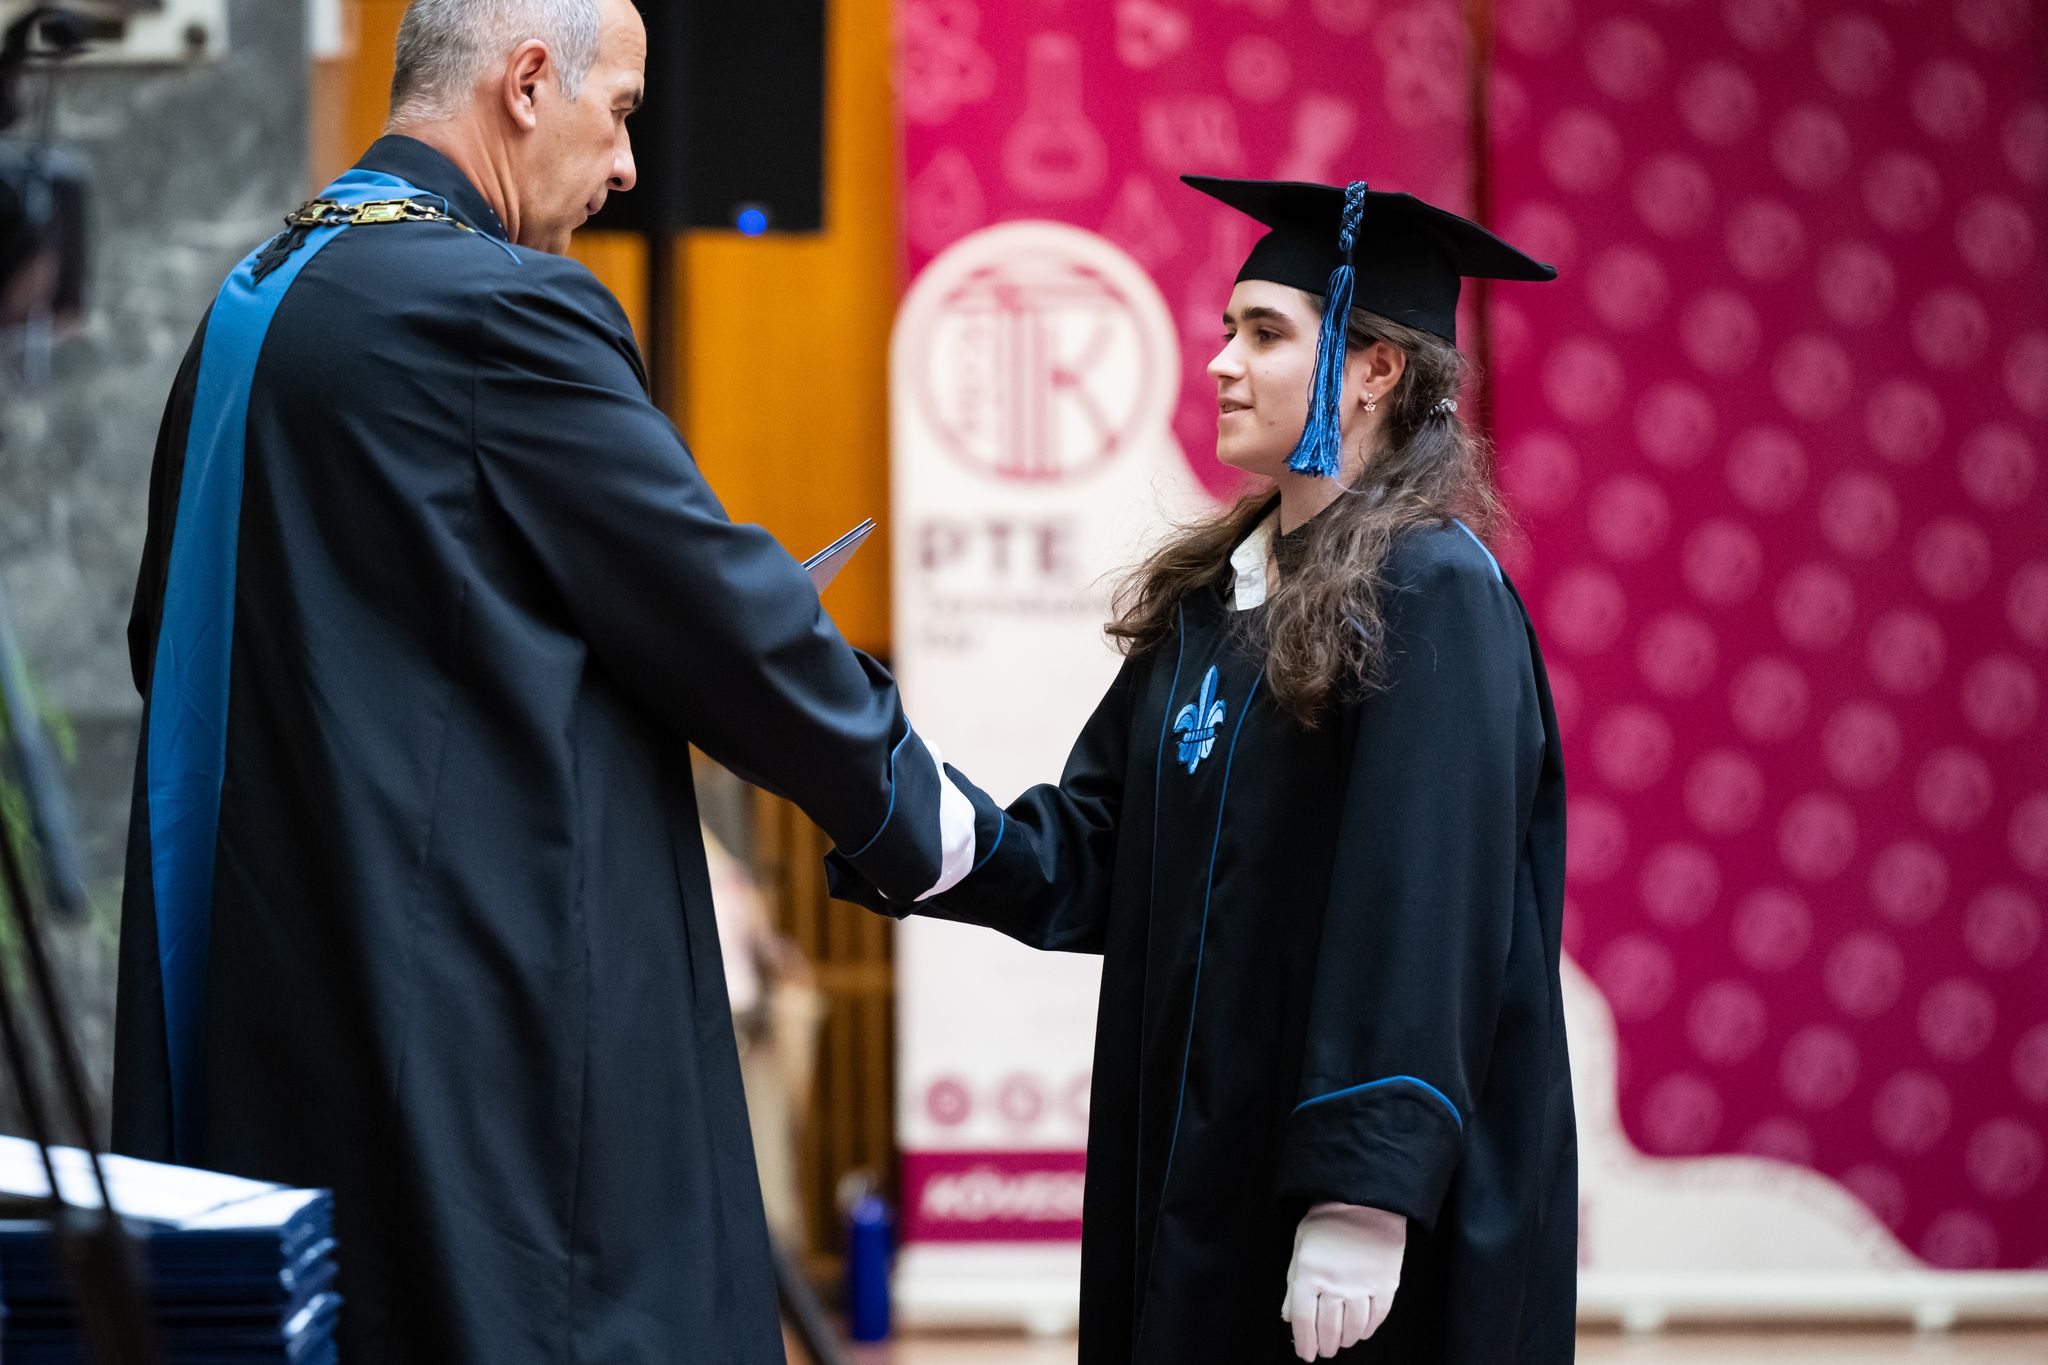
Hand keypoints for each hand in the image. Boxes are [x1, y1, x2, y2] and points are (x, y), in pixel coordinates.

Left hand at [1280, 1202, 1405, 1359]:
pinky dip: (1368, 1329)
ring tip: (1342, 1342)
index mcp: (1309, 1273)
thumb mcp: (1301, 1246)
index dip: (1304, 1342)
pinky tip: (1362, 1331)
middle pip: (1328, 1329)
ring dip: (1346, 1340)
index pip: (1303, 1320)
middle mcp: (1334, 1284)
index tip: (1306, 1354)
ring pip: (1353, 1328)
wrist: (1365, 1201)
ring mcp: (1362, 1286)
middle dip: (1324, 1346)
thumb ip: (1293, 1283)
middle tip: (1324, 1351)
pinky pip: (1376, 1317)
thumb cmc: (1328, 1221)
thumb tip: (1288, 1316)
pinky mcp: (1385, 1285)